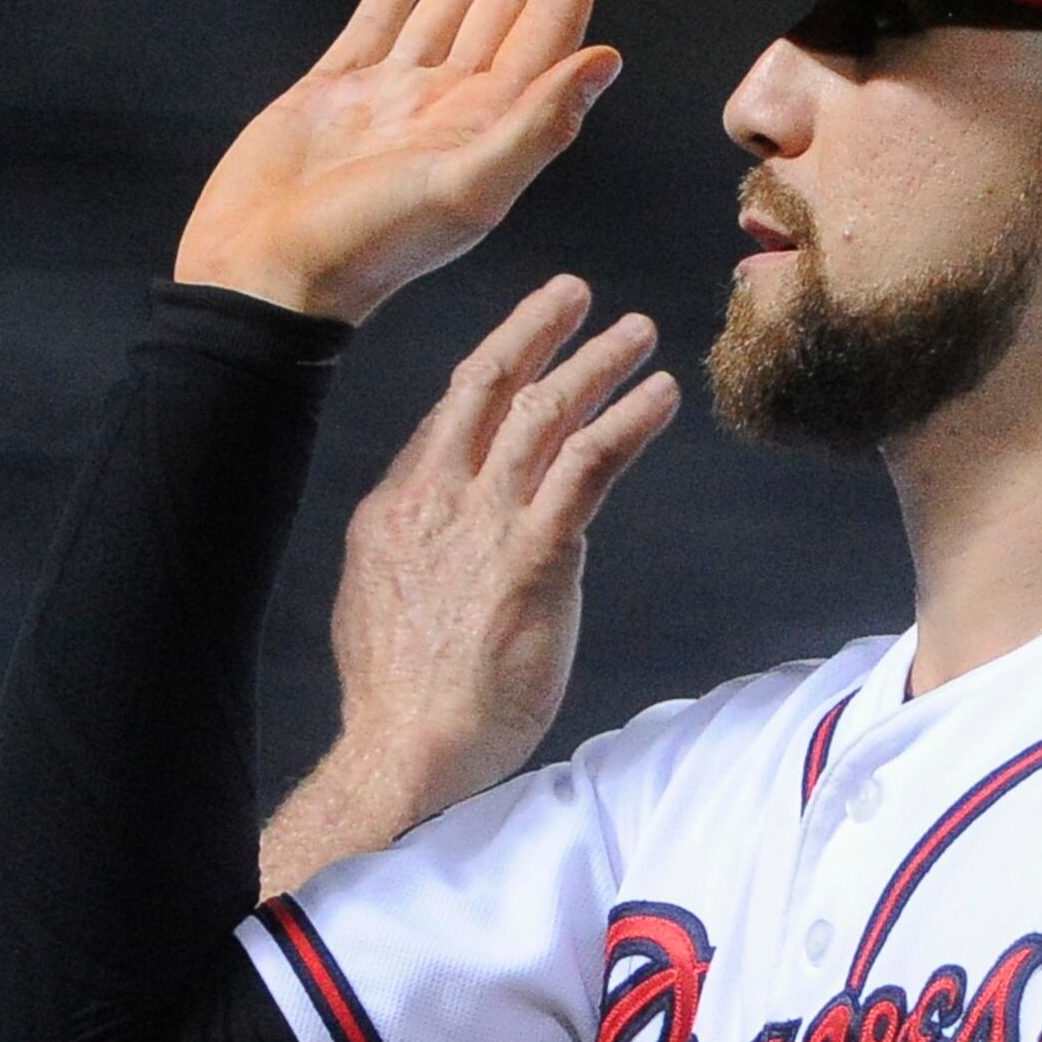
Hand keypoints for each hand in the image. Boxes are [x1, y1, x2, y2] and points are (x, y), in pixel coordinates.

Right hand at [176, 0, 624, 324]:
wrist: (261, 278)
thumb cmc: (363, 249)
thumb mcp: (463, 190)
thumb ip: (538, 127)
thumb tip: (608, 59)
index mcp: (488, 126)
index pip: (547, 27)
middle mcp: (448, 107)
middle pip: (510, 3)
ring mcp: (392, 98)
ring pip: (453, 5)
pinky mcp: (334, 94)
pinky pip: (380, 22)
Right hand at [259, 277, 678, 895]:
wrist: (407, 747)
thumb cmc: (401, 699)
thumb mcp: (381, 605)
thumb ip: (416, 558)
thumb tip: (441, 546)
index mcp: (394, 509)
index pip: (447, 418)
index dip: (492, 373)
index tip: (522, 348)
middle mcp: (436, 498)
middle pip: (488, 386)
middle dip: (534, 329)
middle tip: (575, 294)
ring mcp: (485, 522)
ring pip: (546, 411)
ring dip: (598, 362)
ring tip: (638, 333)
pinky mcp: (535, 554)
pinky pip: (590, 463)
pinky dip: (630, 420)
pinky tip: (660, 397)